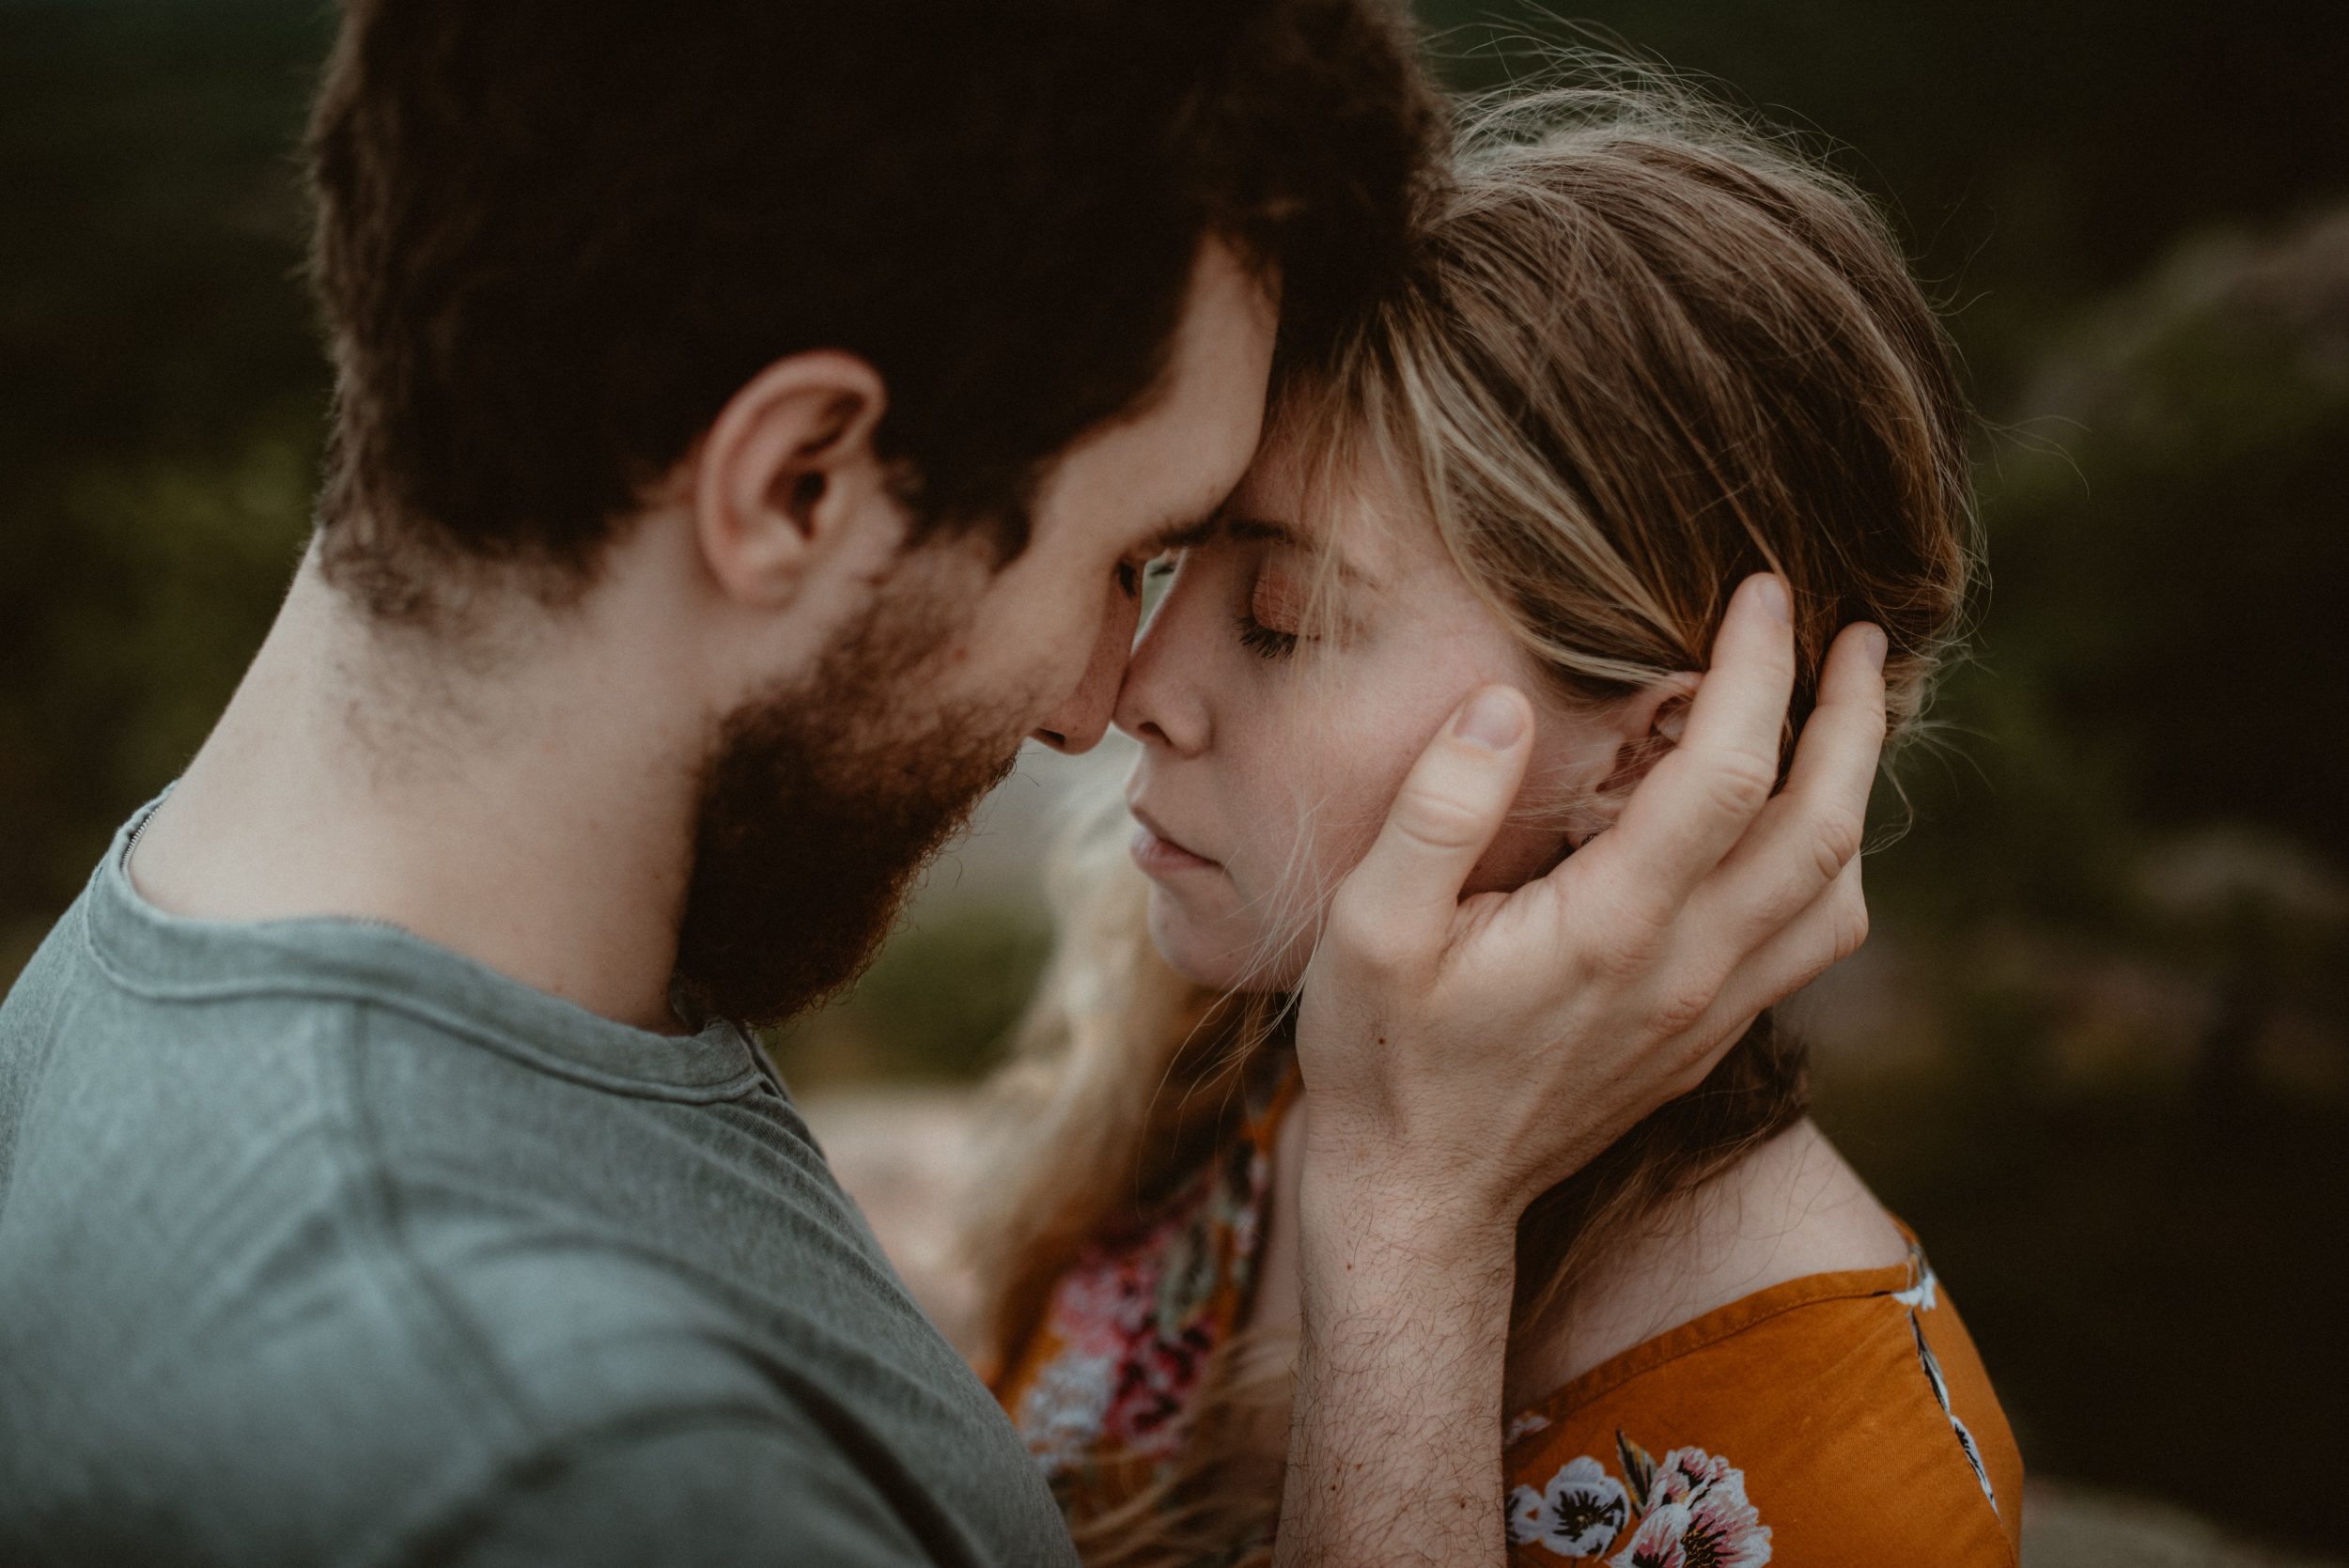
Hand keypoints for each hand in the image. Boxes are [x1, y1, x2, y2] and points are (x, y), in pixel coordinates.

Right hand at [1295, 573, 1885, 1234]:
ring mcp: (1709, 1013)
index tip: (1762, 591)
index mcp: (1611, 929)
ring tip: (1849, 714)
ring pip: (1837, 892)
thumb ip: (1434, 813)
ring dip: (1858, 792)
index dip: (1758, 669)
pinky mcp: (1708, 1039)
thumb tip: (1500, 704)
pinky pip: (1811, 942)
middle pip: (1821, 827)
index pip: (1726, 774)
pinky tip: (1799, 823)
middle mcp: (1686, 971)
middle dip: (1854, 717)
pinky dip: (1832, 865)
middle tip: (1860, 635)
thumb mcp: (1368, 930)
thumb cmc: (1383, 1058)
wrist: (1422, 1198)